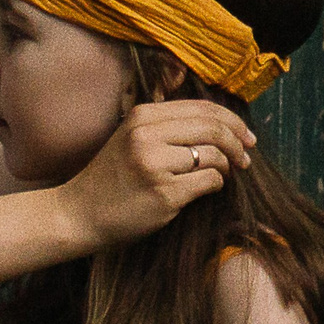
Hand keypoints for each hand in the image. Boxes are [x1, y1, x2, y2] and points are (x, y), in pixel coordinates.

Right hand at [56, 100, 254, 244]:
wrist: (77, 214)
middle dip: (238, 143)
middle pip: (213, 129)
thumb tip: (222, 126)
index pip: (203, 108)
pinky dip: (215, 185)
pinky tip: (205, 190)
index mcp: (141, 117)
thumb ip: (166, 126)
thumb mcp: (130, 139)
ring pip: (214, 156)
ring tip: (223, 176)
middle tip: (246, 158)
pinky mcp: (164, 194)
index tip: (246, 136)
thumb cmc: (110, 179)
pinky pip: (209, 182)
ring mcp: (154, 165)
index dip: (233, 121)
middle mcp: (147, 136)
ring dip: (226, 167)